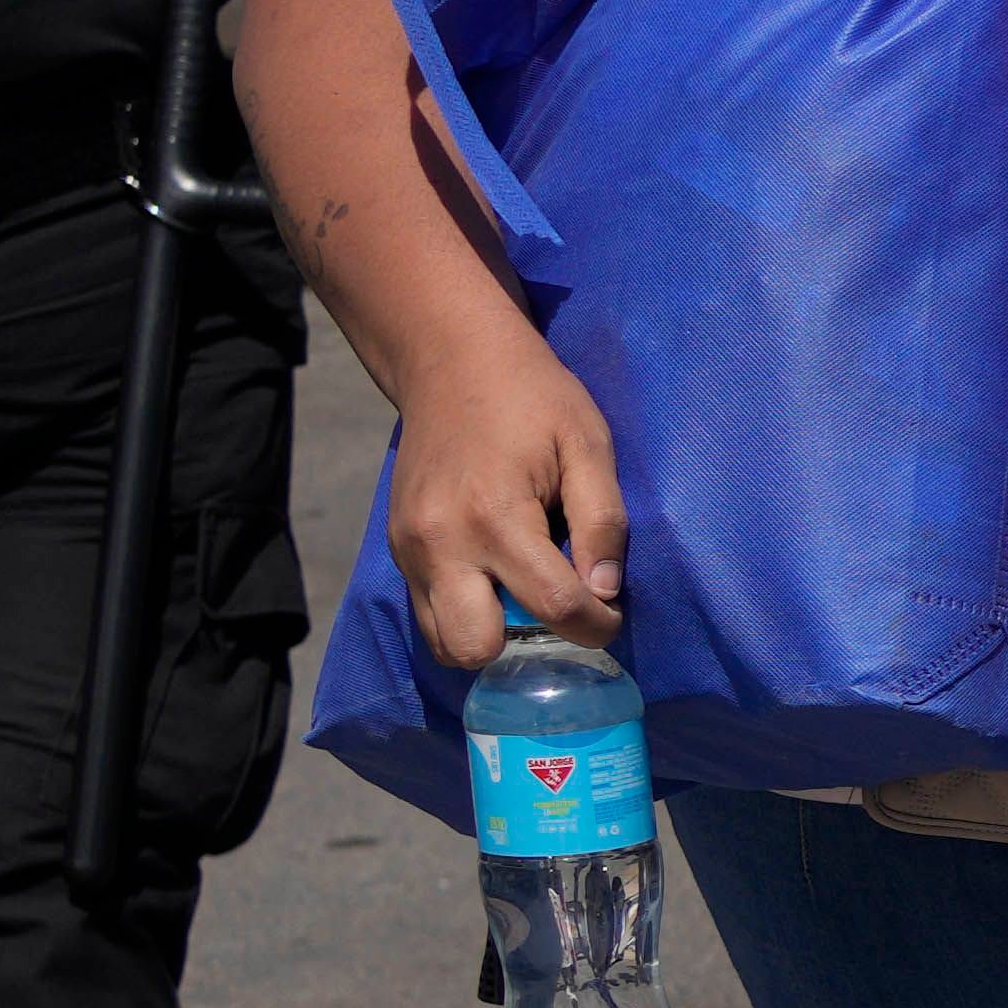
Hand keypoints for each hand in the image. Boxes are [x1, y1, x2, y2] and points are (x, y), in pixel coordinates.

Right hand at [383, 320, 623, 662]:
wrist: (449, 360)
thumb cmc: (532, 397)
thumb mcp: (588, 444)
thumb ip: (602, 521)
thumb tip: (604, 591)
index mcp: (494, 517)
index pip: (553, 608)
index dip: (596, 625)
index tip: (610, 613)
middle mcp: (440, 544)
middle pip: (476, 648)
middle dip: (526, 644)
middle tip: (556, 610)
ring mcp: (409, 551)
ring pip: (444, 641)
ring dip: (491, 635)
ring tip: (525, 597)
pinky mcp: (397, 550)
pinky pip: (429, 612)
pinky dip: (465, 613)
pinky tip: (497, 581)